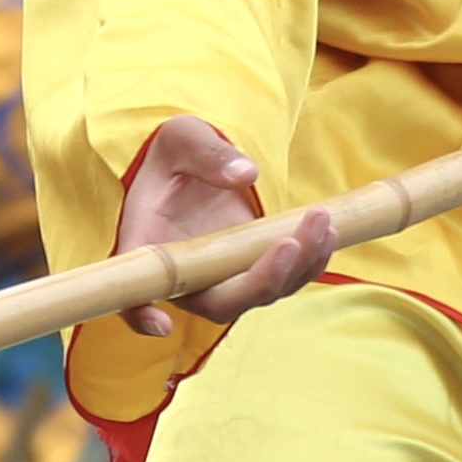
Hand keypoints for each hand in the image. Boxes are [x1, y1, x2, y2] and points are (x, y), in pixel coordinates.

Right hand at [111, 117, 331, 336]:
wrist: (201, 159)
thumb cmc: (179, 150)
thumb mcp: (183, 137)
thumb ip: (207, 153)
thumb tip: (245, 175)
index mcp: (149, 243)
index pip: (136, 289)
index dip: (141, 314)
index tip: (162, 323)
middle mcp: (183, 273)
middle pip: (218, 303)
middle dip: (261, 281)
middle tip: (291, 242)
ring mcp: (220, 277)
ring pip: (258, 295)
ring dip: (295, 269)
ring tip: (320, 223)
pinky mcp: (250, 271)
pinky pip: (281, 280)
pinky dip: (307, 264)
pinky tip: (326, 231)